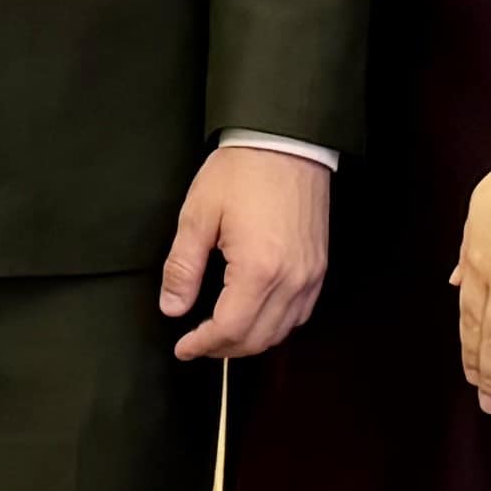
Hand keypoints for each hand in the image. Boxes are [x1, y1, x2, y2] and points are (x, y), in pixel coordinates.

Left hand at [160, 143, 332, 362]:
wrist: (286, 142)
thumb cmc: (242, 172)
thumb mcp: (198, 216)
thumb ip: (183, 268)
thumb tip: (172, 307)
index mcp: (258, 270)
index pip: (229, 329)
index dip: (202, 345)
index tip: (184, 348)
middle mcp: (291, 279)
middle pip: (257, 338)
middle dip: (223, 348)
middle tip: (198, 344)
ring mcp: (310, 274)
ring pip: (281, 331)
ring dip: (250, 341)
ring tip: (222, 335)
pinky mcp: (319, 266)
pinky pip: (300, 313)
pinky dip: (276, 325)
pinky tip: (255, 316)